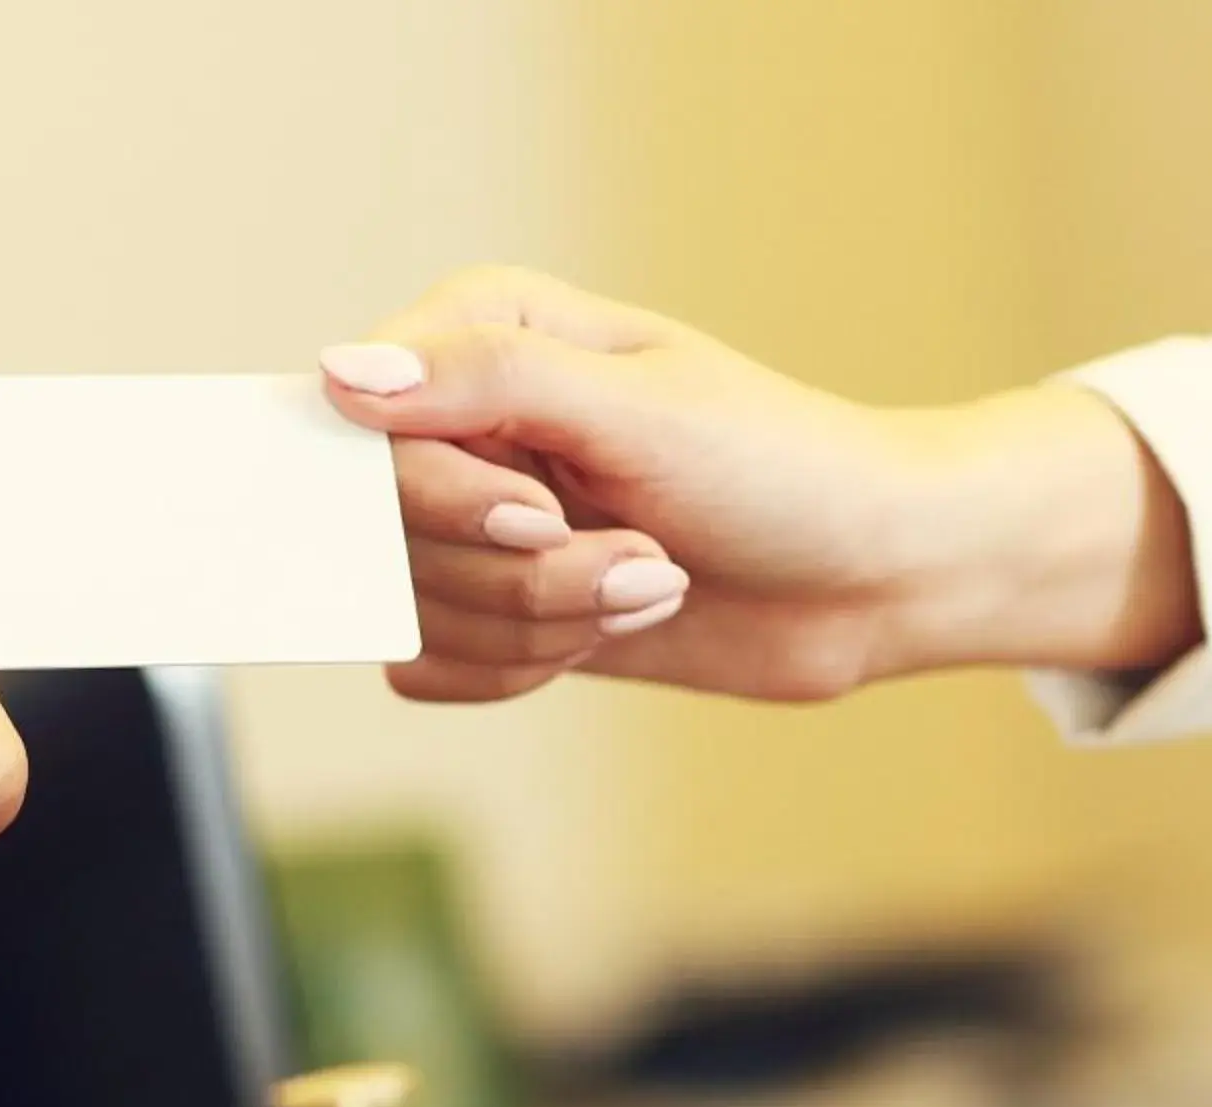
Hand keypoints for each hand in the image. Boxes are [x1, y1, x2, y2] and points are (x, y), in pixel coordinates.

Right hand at [318, 266, 1199, 702]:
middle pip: (388, 534)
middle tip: (637, 555)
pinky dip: (523, 668)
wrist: (871, 577)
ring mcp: (474, 520)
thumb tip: (340, 375)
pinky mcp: (492, 605)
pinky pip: (434, 666)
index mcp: (484, 333)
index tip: (538, 517)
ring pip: (418, 610)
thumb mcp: (639, 411)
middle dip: (520, 572)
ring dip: (545, 622)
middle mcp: (463, 421)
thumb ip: (484, 380)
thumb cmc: (781, 469)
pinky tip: (613, 627)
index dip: (439, 494)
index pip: (368, 426)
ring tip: (649, 583)